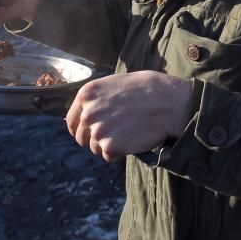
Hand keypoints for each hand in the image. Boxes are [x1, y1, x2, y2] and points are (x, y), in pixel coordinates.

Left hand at [66, 71, 194, 161]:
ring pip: (96, 148)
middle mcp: (88, 113)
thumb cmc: (149, 89)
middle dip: (96, 139)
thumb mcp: (116, 83)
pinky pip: (109, 156)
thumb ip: (99, 98)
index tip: (89, 134)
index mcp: (87, 94)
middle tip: (115, 135)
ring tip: (129, 133)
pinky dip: (120, 152)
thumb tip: (91, 112)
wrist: (169, 102)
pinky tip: (133, 139)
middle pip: (82, 138)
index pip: (71, 121)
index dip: (80, 129)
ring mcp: (98, 131)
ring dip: (110, 145)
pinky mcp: (110, 146)